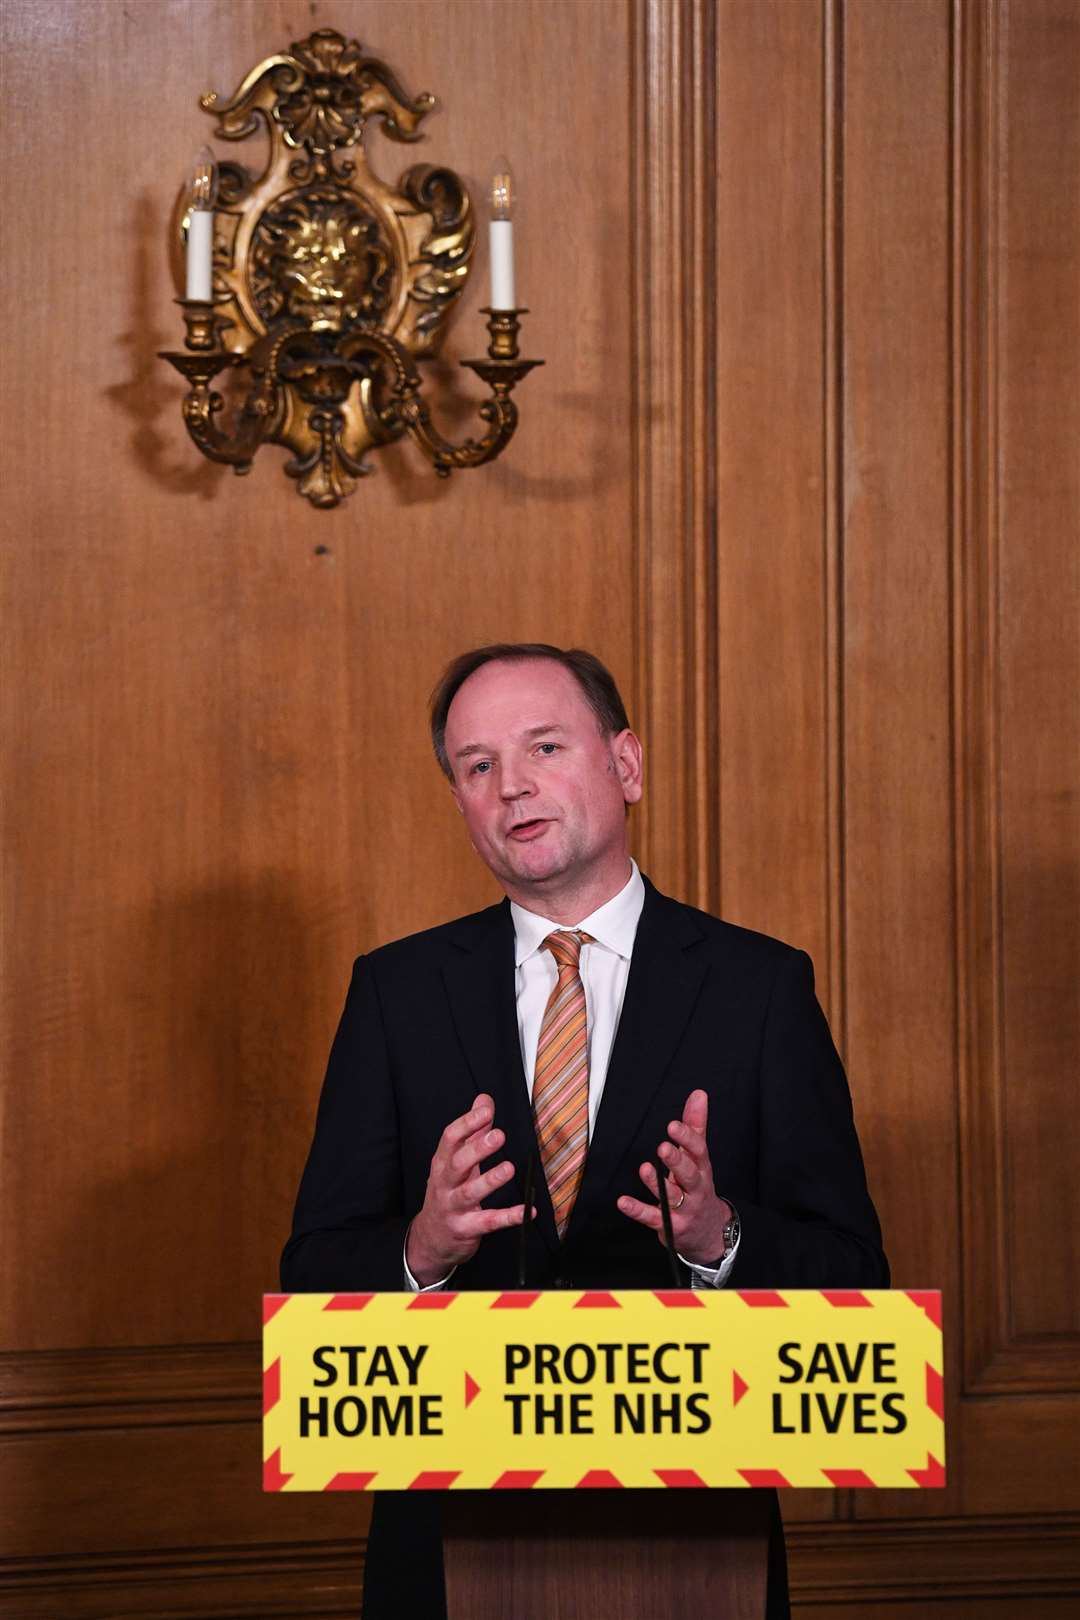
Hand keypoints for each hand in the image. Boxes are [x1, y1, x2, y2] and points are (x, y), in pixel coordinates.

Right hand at [406, 1094, 528, 1286]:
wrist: (431, 1238)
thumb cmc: (447, 1191)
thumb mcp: (455, 1160)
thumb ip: (472, 1130)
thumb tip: (484, 1100)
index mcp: (442, 1163)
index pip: (450, 1139)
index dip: (467, 1123)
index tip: (486, 1110)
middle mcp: (445, 1183)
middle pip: (457, 1163)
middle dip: (477, 1149)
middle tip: (498, 1135)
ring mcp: (454, 1207)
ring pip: (470, 1193)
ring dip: (490, 1180)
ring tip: (509, 1168)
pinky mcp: (466, 1229)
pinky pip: (488, 1222)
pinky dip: (508, 1217)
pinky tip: (527, 1210)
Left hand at [616, 1089, 731, 1265]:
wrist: (708, 1232)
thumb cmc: (699, 1186)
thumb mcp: (700, 1157)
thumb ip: (696, 1125)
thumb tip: (698, 1094)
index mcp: (703, 1169)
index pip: (699, 1152)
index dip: (687, 1139)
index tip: (673, 1125)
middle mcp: (695, 1189)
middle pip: (689, 1175)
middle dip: (676, 1162)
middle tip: (662, 1147)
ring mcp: (683, 1209)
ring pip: (671, 1196)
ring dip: (656, 1183)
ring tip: (644, 1168)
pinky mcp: (668, 1226)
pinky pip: (652, 1218)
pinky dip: (637, 1210)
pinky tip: (622, 1201)